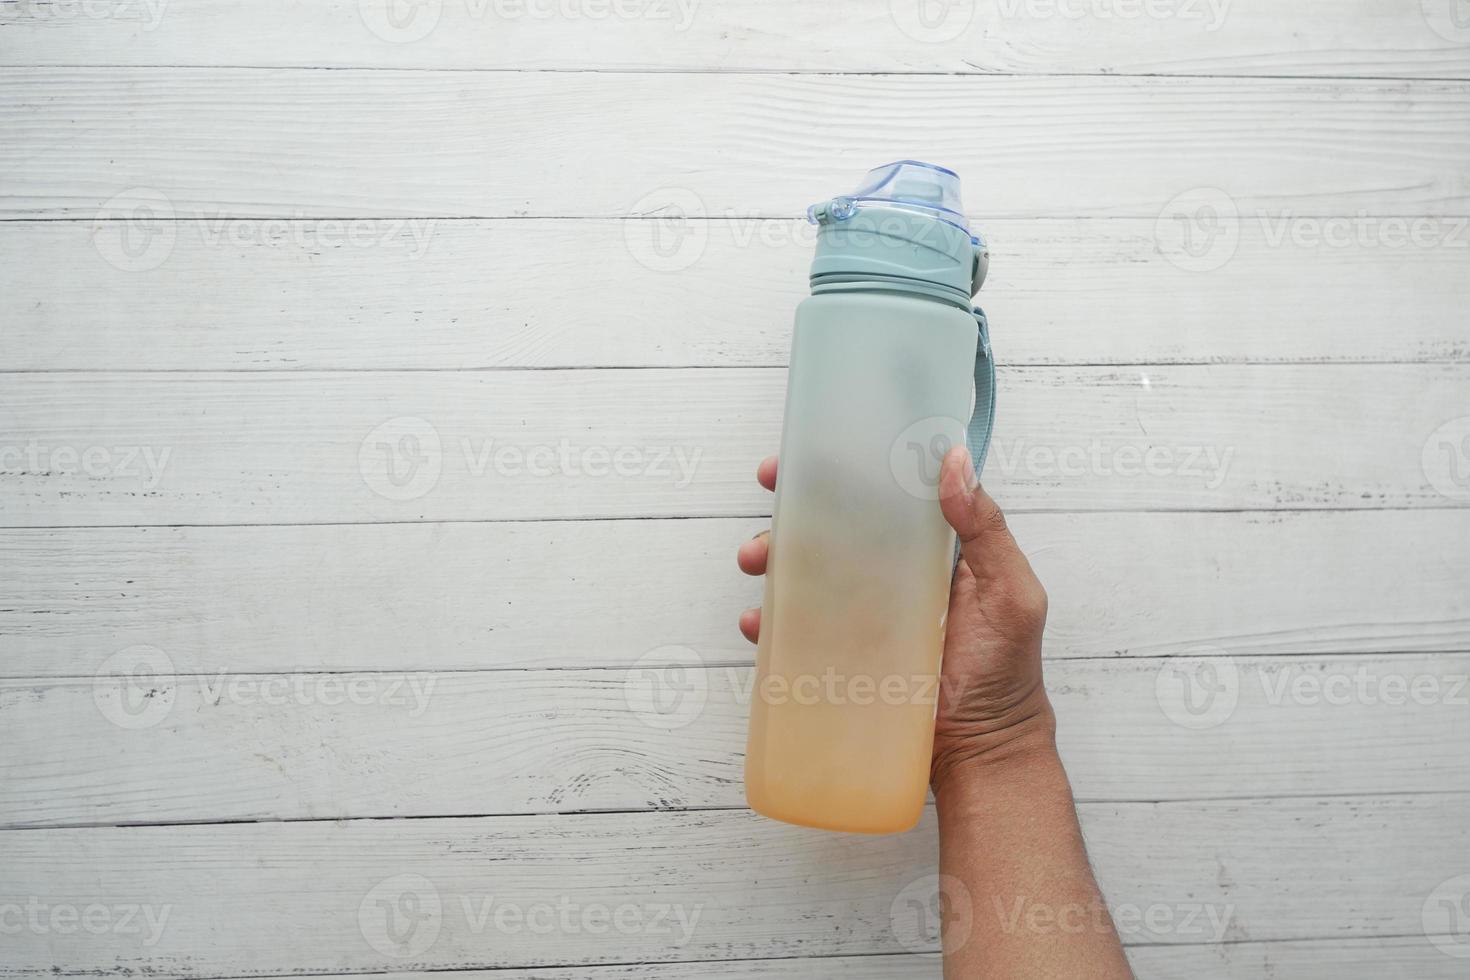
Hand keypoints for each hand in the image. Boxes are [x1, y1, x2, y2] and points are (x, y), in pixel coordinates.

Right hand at [735, 447, 1055, 794]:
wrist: (982, 753)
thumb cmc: (1006, 673)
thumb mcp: (1011, 593)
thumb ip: (987, 529)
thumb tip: (953, 459)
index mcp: (929, 552)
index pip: (882, 498)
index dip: (844, 472)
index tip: (809, 453)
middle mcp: (890, 578)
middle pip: (832, 530)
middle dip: (792, 509)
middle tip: (770, 494)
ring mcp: (861, 619)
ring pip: (805, 576)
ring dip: (772, 560)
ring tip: (756, 560)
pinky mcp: (839, 658)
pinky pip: (795, 633)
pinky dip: (769, 623)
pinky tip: (757, 622)